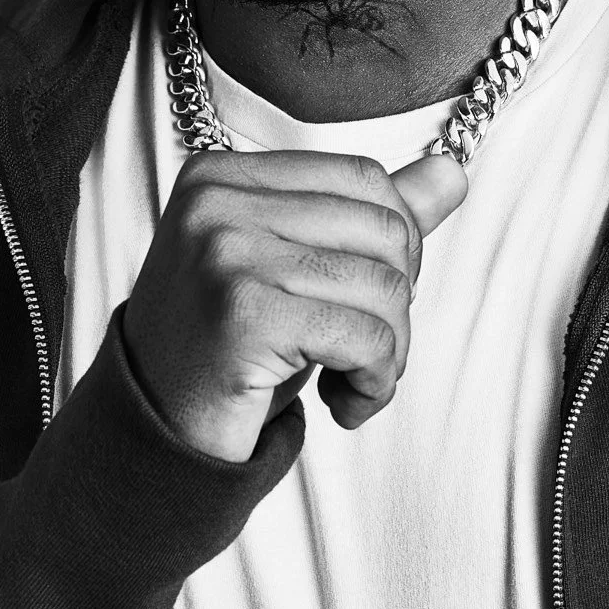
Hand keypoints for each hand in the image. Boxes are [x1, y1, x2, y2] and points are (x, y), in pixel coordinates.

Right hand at [121, 150, 467, 461]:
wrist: (155, 436)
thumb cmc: (229, 349)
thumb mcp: (295, 268)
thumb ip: (365, 217)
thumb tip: (452, 172)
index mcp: (223, 173)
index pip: (364, 177)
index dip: (396, 246)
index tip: (368, 301)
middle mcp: (217, 201)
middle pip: (384, 229)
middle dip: (398, 303)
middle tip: (364, 353)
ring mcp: (225, 254)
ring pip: (385, 287)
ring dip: (390, 354)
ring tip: (352, 383)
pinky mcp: (244, 315)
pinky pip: (366, 337)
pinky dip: (375, 381)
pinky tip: (343, 406)